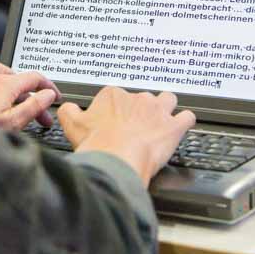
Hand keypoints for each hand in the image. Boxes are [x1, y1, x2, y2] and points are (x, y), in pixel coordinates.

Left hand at [0, 64, 60, 130]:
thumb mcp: (12, 122)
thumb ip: (33, 107)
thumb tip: (48, 95)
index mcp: (5, 84)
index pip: (35, 77)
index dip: (49, 87)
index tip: (55, 97)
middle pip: (19, 79)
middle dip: (33, 96)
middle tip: (41, 116)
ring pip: (0, 74)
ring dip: (14, 86)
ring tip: (18, 100)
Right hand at [58, 87, 195, 186]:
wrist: (116, 158)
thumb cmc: (97, 143)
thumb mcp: (71, 125)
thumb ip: (68, 111)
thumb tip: (67, 107)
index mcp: (113, 95)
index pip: (116, 97)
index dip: (115, 111)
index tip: (113, 123)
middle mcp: (137, 98)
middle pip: (141, 99)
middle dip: (140, 112)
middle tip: (134, 128)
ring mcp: (158, 111)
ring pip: (167, 100)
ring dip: (166, 109)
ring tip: (160, 121)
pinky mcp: (174, 126)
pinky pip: (187, 117)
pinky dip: (184, 122)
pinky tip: (180, 127)